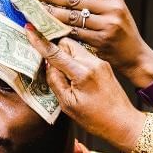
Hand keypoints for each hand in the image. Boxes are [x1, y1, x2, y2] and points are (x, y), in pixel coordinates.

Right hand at [25, 25, 143, 152]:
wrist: (123, 122)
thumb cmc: (95, 119)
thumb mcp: (69, 105)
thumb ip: (56, 82)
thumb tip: (49, 65)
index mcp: (82, 73)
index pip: (56, 52)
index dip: (40, 41)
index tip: (29, 29)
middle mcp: (92, 62)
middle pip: (66, 44)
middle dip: (55, 49)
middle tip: (48, 64)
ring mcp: (100, 62)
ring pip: (75, 48)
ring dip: (64, 56)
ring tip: (62, 74)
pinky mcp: (103, 65)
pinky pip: (83, 55)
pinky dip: (74, 61)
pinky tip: (73, 76)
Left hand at [31, 0, 152, 85]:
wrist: (135, 57)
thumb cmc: (122, 34)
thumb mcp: (116, 12)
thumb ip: (98, 3)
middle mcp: (112, 10)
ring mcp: (106, 27)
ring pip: (72, 17)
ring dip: (53, 15)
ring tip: (38, 13)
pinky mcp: (99, 43)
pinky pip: (75, 35)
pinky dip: (62, 32)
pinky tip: (50, 31)